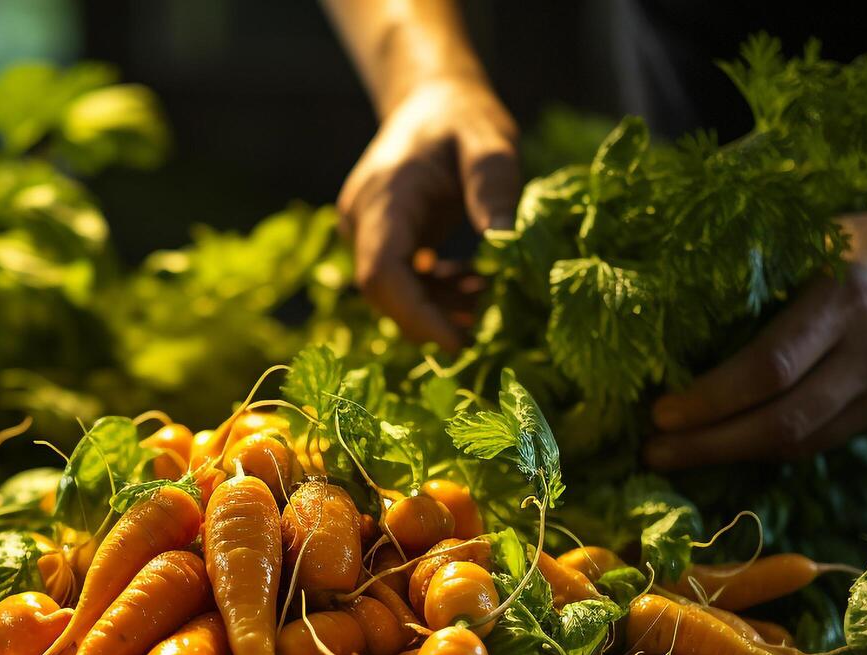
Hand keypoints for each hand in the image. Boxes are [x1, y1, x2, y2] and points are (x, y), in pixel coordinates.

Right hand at [337, 78, 519, 350]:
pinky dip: (430, 292)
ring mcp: (363, 228)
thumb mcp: (491, 144)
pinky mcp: (376, 237)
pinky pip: (397, 279)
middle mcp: (361, 216)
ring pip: (389, 290)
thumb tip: (505, 243)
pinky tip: (468, 284)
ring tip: (483, 293)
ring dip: (434, 306)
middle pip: (382, 290)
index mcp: (385, 196)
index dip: (415, 314)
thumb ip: (494, 188)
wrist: (431, 101)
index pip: (381, 272)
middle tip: (481, 324)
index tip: (457, 343)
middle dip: (429, 317)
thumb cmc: (464, 119)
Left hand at [643, 208, 866, 469]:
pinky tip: (731, 442)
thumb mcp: (813, 239)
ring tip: (680, 454)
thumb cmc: (864, 243)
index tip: (659, 414)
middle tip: (653, 452)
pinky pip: (823, 440)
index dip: (710, 400)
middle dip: (710, 445)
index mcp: (846, 296)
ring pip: (802, 443)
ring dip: (734, 455)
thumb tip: (664, 321)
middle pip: (783, 421)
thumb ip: (757, 280)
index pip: (769, 368)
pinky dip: (772, 446)